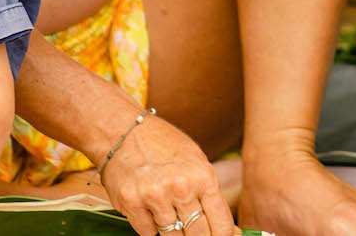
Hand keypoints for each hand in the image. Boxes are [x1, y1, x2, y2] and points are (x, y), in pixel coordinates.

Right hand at [100, 112, 237, 235]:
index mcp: (203, 177)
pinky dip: (151, 227)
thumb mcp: (196, 162)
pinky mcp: (132, 203)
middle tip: (192, 229)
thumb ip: (210, 196)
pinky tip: (150, 209)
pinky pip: (148, 233)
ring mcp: (155, 196)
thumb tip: (231, 232)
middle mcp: (181, 188)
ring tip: (169, 211)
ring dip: (173, 231)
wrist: (124, 130)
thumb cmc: (164, 146)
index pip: (221, 225)